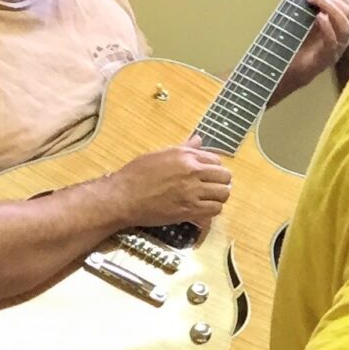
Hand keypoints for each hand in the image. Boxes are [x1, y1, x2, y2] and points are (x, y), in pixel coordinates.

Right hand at [109, 144, 231, 223]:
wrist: (123, 197)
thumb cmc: (136, 174)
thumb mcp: (159, 155)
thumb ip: (183, 148)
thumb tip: (199, 139)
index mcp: (185, 156)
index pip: (216, 160)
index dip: (214, 168)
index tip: (206, 175)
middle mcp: (192, 171)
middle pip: (225, 177)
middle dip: (220, 182)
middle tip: (210, 188)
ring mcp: (193, 192)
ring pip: (223, 194)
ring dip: (217, 197)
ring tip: (207, 199)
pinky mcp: (190, 210)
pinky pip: (215, 210)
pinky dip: (212, 210)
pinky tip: (202, 209)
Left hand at [283, 0, 348, 88]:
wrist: (289, 70)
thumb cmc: (297, 43)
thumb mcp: (305, 20)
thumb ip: (311, 8)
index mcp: (339, 24)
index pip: (347, 3)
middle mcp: (342, 36)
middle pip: (347, 12)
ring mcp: (337, 48)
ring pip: (345, 26)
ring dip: (330, 9)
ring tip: (314, 1)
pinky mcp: (327, 58)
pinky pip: (334, 41)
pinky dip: (328, 27)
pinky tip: (319, 17)